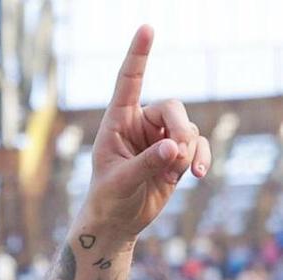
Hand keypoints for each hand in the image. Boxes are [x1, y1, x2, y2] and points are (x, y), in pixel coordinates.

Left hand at [82, 26, 209, 239]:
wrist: (117, 222)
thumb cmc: (107, 199)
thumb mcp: (120, 181)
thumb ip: (146, 163)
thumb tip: (175, 147)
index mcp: (116, 122)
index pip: (129, 82)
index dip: (138, 55)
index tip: (147, 28)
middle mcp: (139, 125)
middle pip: (172, 108)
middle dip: (180, 129)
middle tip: (176, 154)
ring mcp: (160, 139)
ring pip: (188, 129)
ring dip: (187, 151)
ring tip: (174, 174)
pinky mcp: (176, 155)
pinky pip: (198, 146)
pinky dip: (201, 158)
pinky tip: (199, 175)